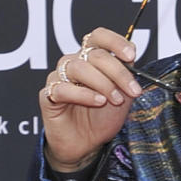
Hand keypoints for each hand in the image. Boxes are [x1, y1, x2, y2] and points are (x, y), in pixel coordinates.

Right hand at [39, 28, 143, 172]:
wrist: (88, 144)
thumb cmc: (104, 116)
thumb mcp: (124, 94)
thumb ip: (128, 74)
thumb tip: (132, 55)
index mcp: (92, 57)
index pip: (99, 36)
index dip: (115, 41)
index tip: (131, 55)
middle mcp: (74, 63)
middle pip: (94, 54)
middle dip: (118, 72)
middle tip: (132, 90)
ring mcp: (58, 78)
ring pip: (79, 68)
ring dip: (102, 83)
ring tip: (115, 99)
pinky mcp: (48, 95)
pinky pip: (62, 88)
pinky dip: (83, 94)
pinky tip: (98, 102)